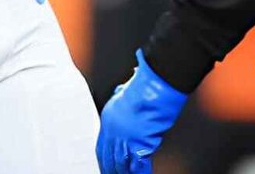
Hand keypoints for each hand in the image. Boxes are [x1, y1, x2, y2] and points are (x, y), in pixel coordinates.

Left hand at [96, 50, 187, 173]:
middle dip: (111, 169)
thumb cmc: (142, 88)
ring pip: (121, 164)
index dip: (104, 159)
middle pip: (109, 158)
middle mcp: (113, 133)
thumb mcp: (124, 92)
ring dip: (123, 173)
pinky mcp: (140, 146)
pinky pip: (138, 166)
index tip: (105, 165)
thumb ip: (121, 98)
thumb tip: (121, 92)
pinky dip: (139, 173)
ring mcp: (125, 141)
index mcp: (107, 120)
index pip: (101, 147)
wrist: (153, 89)